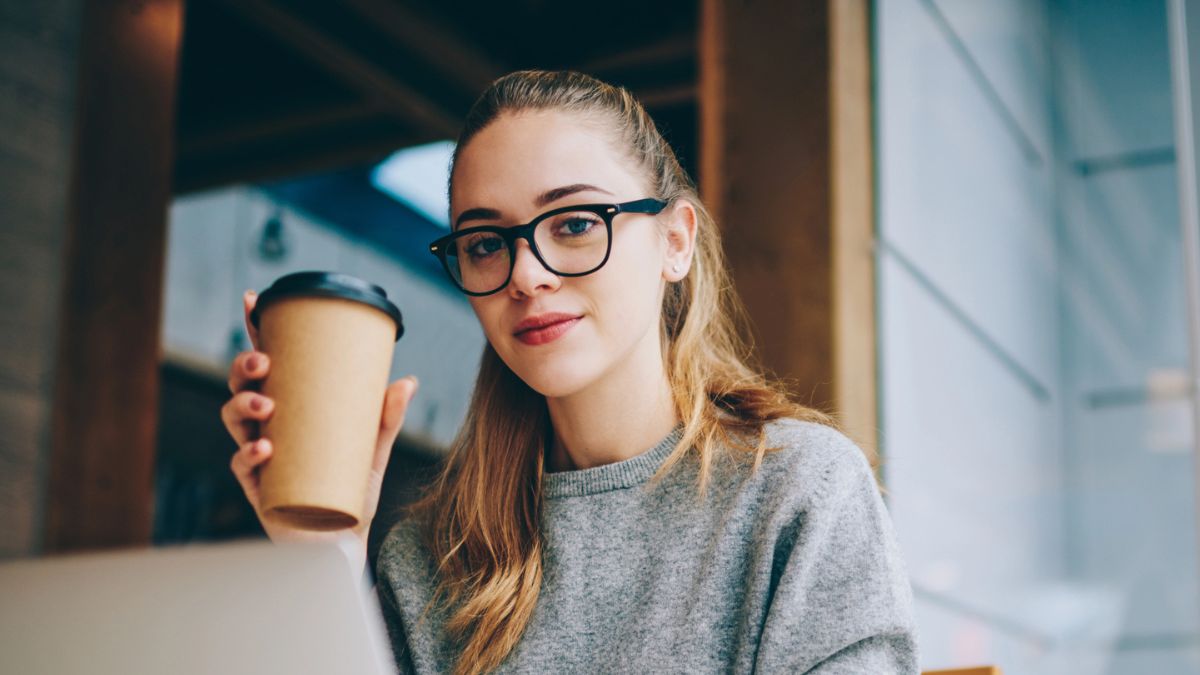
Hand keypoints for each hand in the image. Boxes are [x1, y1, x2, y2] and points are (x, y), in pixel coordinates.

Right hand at [220, 289, 418, 569]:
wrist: (343, 541)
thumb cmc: (350, 489)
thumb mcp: (372, 448)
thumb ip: (386, 416)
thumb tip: (408, 380)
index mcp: (289, 406)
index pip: (267, 362)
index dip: (255, 330)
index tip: (253, 300)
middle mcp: (266, 426)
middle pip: (241, 384)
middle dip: (244, 367)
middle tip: (262, 363)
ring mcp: (257, 454)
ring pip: (232, 418)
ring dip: (242, 404)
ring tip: (265, 405)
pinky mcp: (256, 487)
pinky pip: (242, 464)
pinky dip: (250, 453)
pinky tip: (265, 448)